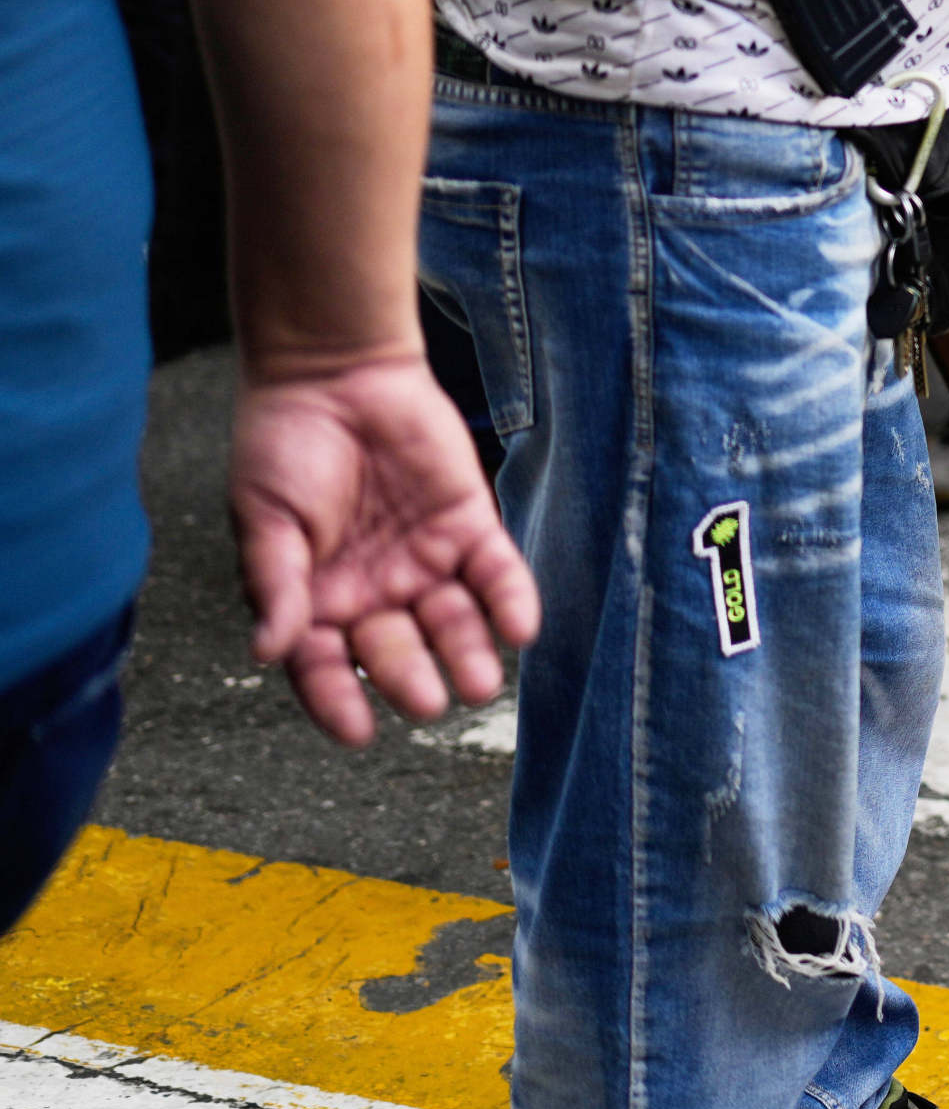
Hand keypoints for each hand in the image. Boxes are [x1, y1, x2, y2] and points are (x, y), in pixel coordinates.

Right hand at [231, 352, 539, 748]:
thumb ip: (275, 584)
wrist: (335, 375)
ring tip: (485, 683)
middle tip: (430, 701)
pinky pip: (495, 571)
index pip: (324, 666)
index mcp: (314, 600)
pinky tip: (522, 627)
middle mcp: (371, 591)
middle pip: (395, 648)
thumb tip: (266, 651)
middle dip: (412, 676)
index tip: (358, 733)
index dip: (337, 700)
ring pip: (451, 620)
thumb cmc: (284, 448)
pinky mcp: (466, 523)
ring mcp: (421, 559)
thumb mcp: (267, 520)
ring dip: (469, 651)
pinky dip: (510, 599)